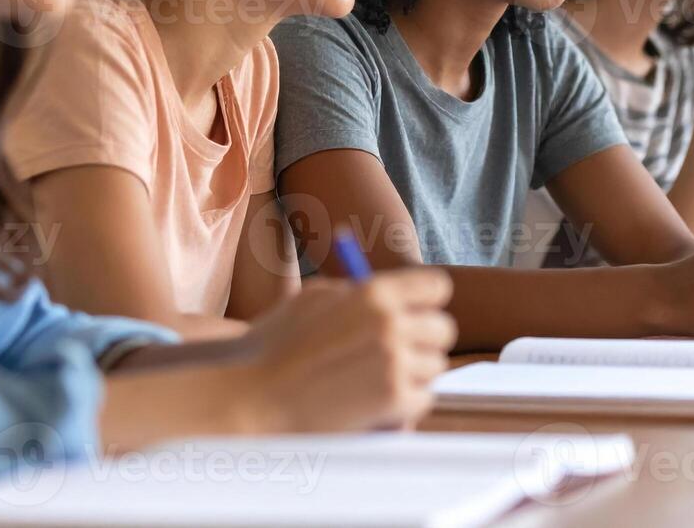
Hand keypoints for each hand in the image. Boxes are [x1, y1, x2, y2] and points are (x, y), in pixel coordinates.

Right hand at [236, 268, 455, 431]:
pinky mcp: (395, 402)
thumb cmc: (273, 347)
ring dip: (414, 375)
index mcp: (373, 292)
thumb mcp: (313, 300)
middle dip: (424, 341)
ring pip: (435, 367)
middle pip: (443, 329)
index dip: (427, 301)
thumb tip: (397, 299)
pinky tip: (371, 404)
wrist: (250, 398)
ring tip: (374, 380)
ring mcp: (396, 364)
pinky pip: (423, 400)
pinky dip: (404, 406)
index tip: (417, 313)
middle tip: (400, 352)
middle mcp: (391, 324)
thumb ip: (358, 294)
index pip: (436, 287)